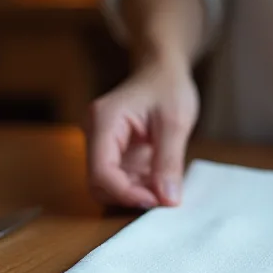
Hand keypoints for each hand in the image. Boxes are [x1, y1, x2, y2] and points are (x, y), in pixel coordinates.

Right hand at [84, 57, 197, 208]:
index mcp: (104, 120)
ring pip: (107, 187)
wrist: (162, 71)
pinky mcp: (114, 154)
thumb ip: (169, 162)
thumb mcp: (176, 122)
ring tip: (164, 189)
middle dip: (129, 197)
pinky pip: (120, 181)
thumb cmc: (168, 87)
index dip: (126, 193)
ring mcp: (102, 146)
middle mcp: (96, 134)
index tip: (156, 201)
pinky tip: (160, 182)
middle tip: (162, 199)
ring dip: (134, 195)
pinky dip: (139, 188)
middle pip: (98, 184)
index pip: (101, 171)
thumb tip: (168, 200)